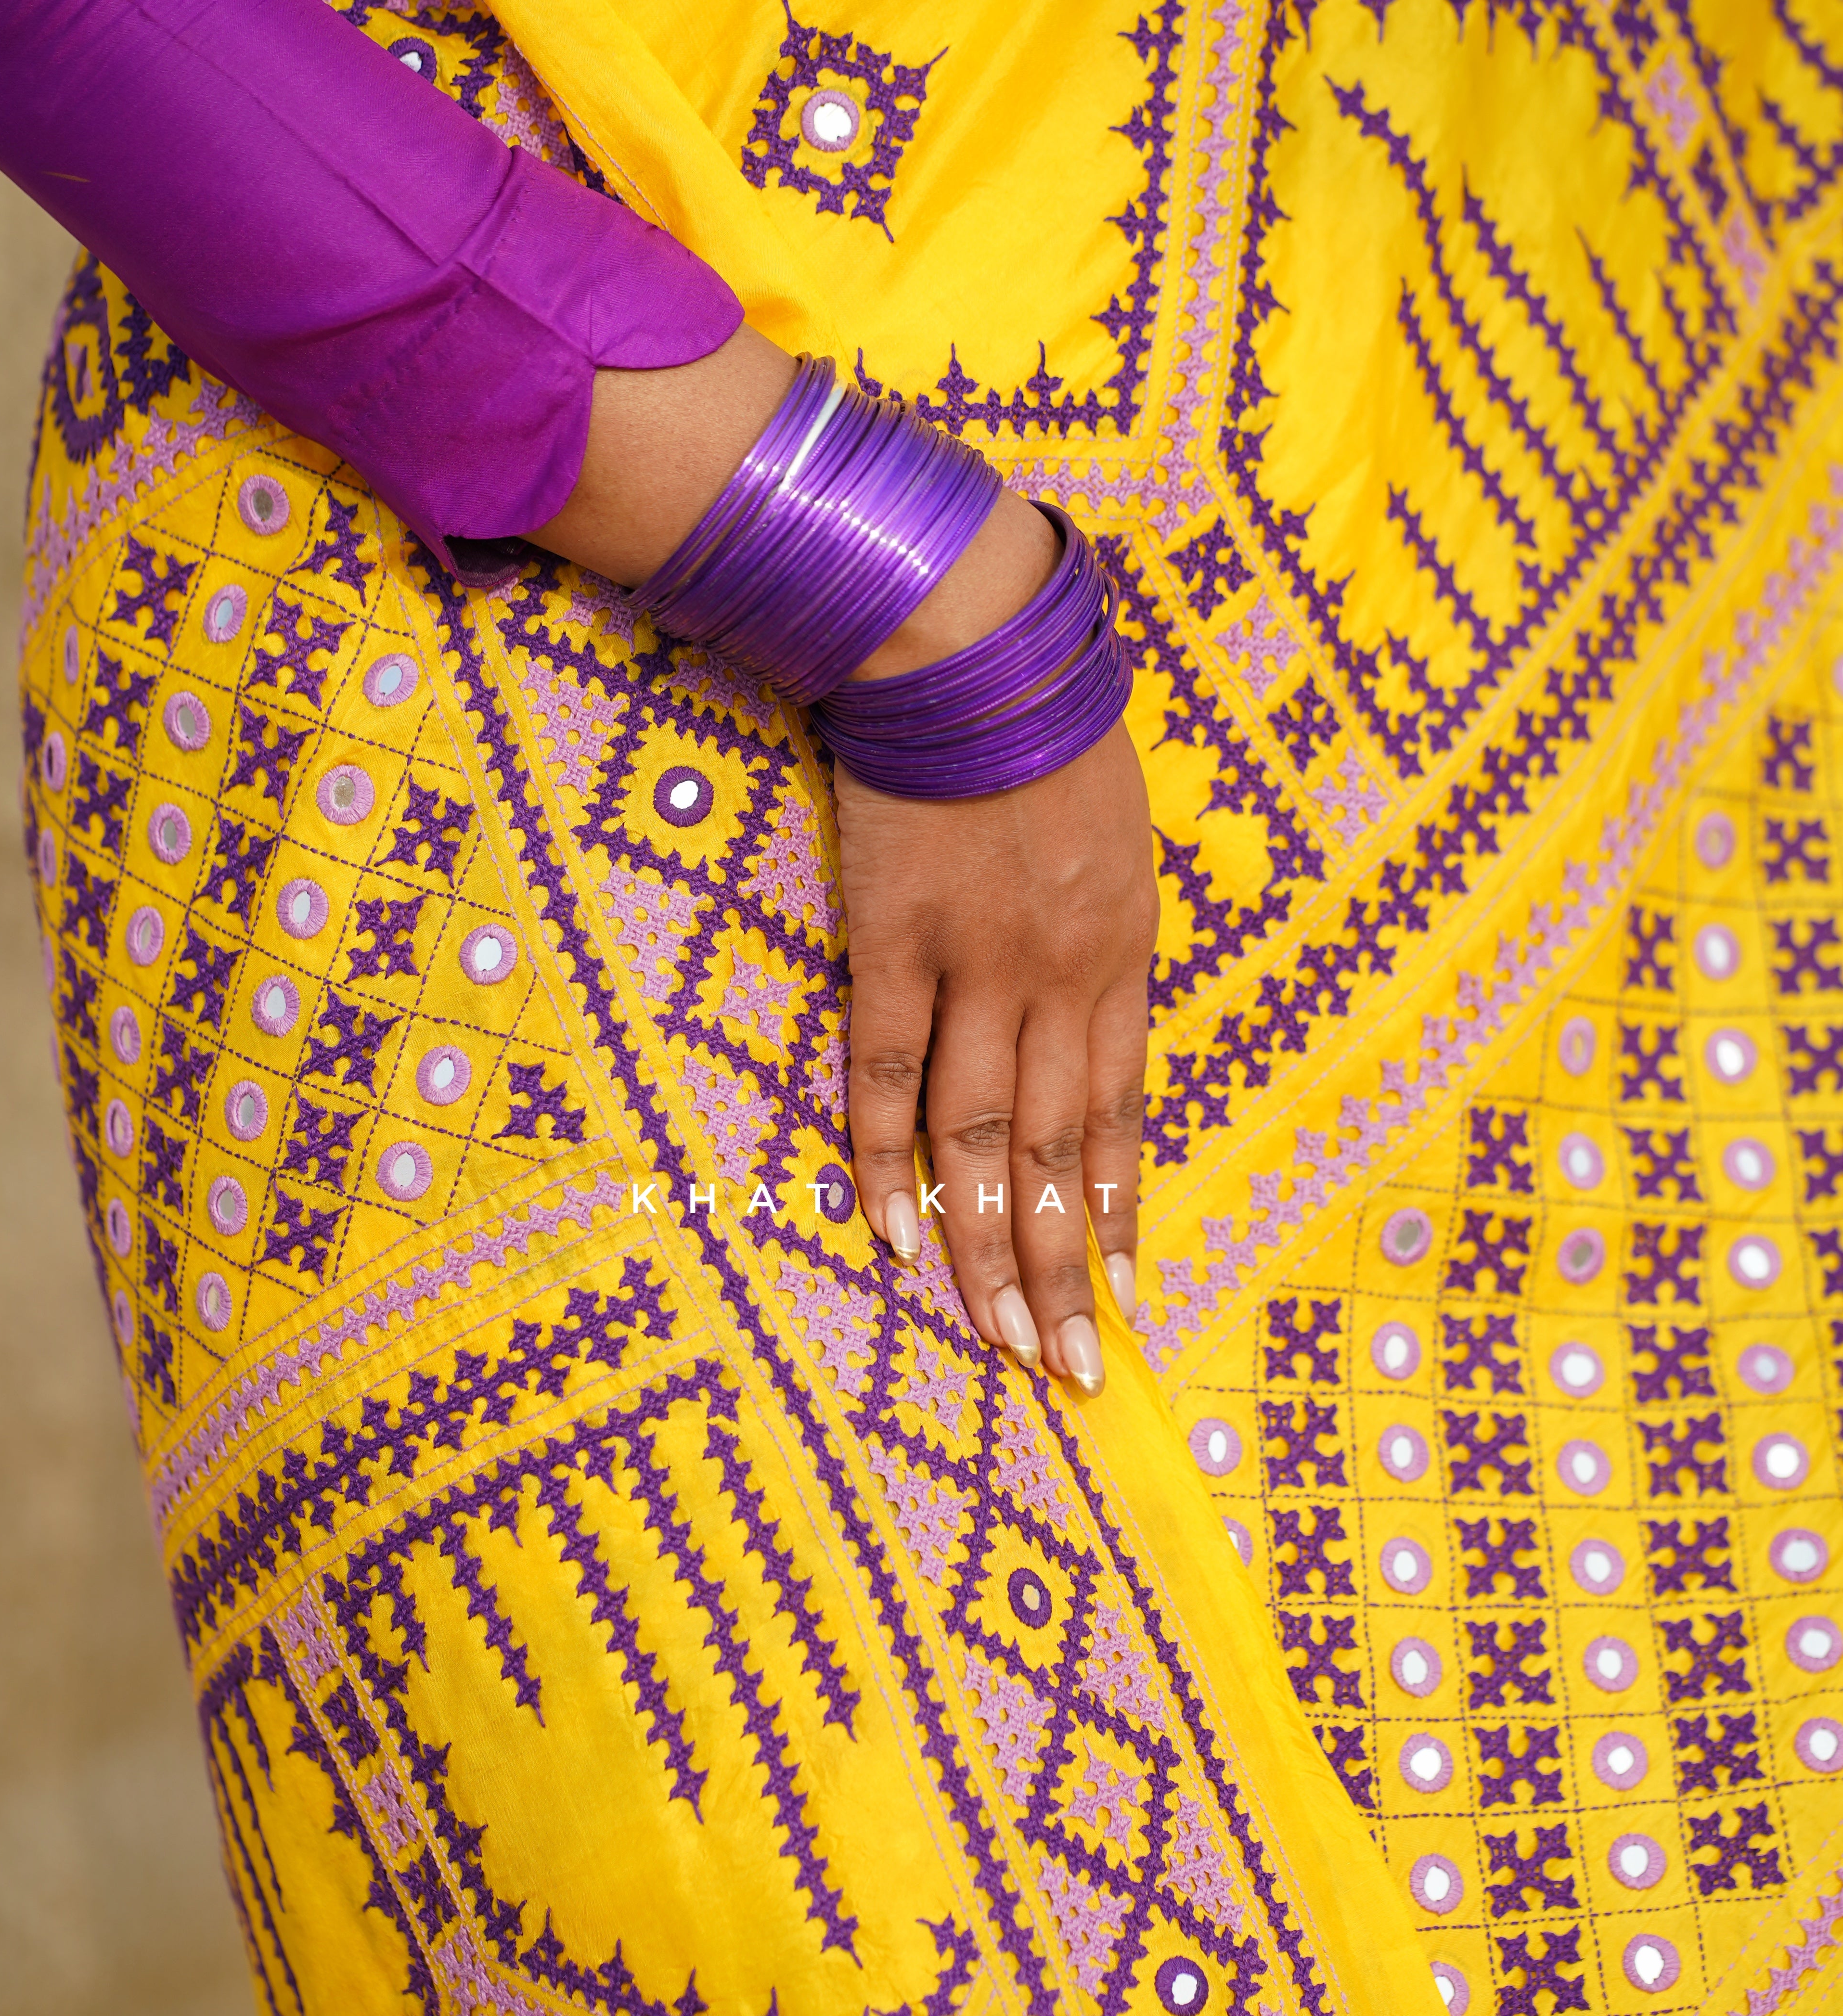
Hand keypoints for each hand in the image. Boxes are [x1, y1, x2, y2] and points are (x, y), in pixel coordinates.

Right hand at [836, 715, 1156, 1394]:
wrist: (970, 646)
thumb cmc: (1048, 734)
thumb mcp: (1119, 841)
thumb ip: (1104, 939)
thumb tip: (1087, 1016)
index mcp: (1122, 956)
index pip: (1124, 1117)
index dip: (1118, 1214)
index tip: (1122, 1299)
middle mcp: (1062, 977)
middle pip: (1062, 1153)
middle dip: (1067, 1271)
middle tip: (1070, 1369)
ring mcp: (977, 964)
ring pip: (988, 1139)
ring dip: (991, 1248)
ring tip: (1002, 1340)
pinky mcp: (893, 940)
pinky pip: (892, 1073)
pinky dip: (892, 1159)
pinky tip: (893, 1237)